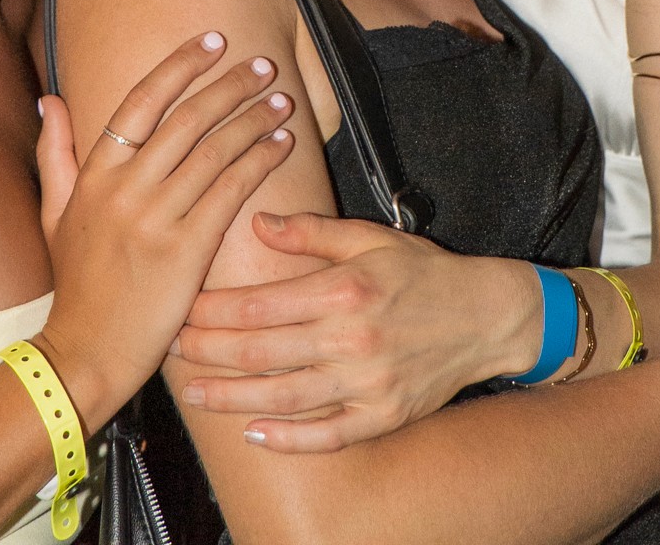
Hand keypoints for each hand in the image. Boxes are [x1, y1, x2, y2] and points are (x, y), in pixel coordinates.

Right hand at [32, 34, 294, 423]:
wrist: (84, 354)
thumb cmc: (76, 285)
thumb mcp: (55, 215)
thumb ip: (55, 154)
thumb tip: (51, 98)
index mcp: (95, 175)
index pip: (141, 101)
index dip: (180, 66)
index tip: (212, 41)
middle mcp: (125, 190)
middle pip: (186, 119)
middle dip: (229, 85)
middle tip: (260, 63)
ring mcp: (156, 219)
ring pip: (213, 150)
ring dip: (253, 119)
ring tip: (280, 98)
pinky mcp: (187, 251)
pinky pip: (230, 192)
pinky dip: (259, 162)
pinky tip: (282, 145)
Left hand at [174, 211, 540, 451]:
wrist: (487, 316)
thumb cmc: (425, 271)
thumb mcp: (369, 237)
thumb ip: (310, 232)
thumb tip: (257, 221)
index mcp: (345, 289)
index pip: (260, 304)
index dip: (213, 310)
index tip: (182, 307)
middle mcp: (353, 339)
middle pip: (262, 352)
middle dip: (208, 351)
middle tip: (172, 347)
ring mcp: (369, 385)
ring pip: (285, 398)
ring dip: (232, 397)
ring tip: (196, 392)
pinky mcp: (384, 417)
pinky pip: (327, 436)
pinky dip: (287, 439)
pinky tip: (254, 431)